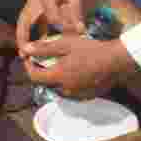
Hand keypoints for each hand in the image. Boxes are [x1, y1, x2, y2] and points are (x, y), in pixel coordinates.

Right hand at [16, 0, 85, 49]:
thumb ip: (76, 10)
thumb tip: (81, 30)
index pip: (52, 16)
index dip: (63, 27)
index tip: (73, 35)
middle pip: (24, 20)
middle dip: (23, 37)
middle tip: (24, 55)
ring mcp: (33, 0)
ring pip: (24, 20)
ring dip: (23, 36)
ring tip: (25, 54)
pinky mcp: (36, 2)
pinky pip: (30, 19)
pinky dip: (30, 31)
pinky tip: (36, 44)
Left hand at [22, 34, 136, 99]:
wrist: (116, 62)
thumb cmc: (90, 50)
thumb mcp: (64, 44)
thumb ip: (43, 48)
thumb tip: (24, 49)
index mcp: (58, 77)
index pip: (34, 77)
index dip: (28, 67)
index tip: (29, 57)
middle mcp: (66, 90)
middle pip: (46, 83)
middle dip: (42, 71)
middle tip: (44, 58)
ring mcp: (78, 95)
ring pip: (58, 88)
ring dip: (55, 78)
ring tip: (60, 63)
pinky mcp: (87, 96)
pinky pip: (71, 91)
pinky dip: (67, 83)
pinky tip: (74, 71)